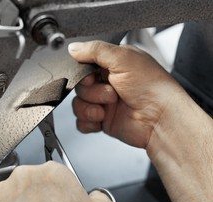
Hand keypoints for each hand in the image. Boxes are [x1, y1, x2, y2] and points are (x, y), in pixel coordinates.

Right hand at [69, 40, 186, 148]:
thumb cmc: (152, 87)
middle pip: (80, 86)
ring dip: (89, 107)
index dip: (84, 73)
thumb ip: (95, 50)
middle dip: (92, 92)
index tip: (92, 77)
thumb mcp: (122, 58)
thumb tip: (73, 48)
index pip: (85, 65)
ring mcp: (104, 103)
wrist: (159, 119)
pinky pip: (82, 121)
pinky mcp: (103, 120)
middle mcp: (108, 82)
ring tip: (107, 108)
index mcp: (113, 64)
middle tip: (111, 93)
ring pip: (78, 104)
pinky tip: (100, 119)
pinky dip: (87, 122)